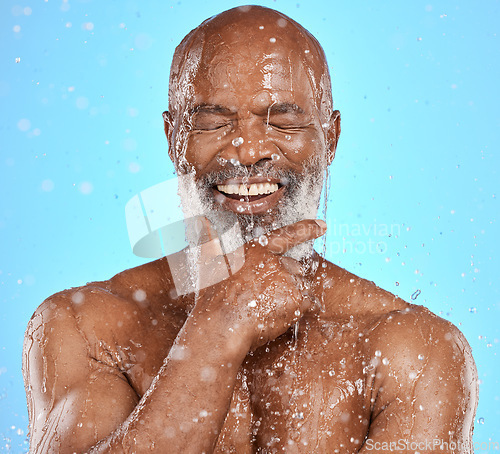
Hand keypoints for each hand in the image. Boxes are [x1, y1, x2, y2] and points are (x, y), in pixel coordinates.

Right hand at [195, 219, 326, 349]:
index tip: (323, 225)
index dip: (306, 229)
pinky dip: (301, 310)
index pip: (286, 235)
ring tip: (272, 308)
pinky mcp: (296, 299)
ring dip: (293, 296)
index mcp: (257, 250)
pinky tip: (283, 316)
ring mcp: (288, 280)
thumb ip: (210, 240)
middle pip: (295, 268)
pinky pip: (309, 303)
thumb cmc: (212, 298)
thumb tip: (202, 221)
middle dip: (287, 280)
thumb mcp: (207, 263)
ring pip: (302, 286)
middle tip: (270, 296)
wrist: (221, 326)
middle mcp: (276, 262)